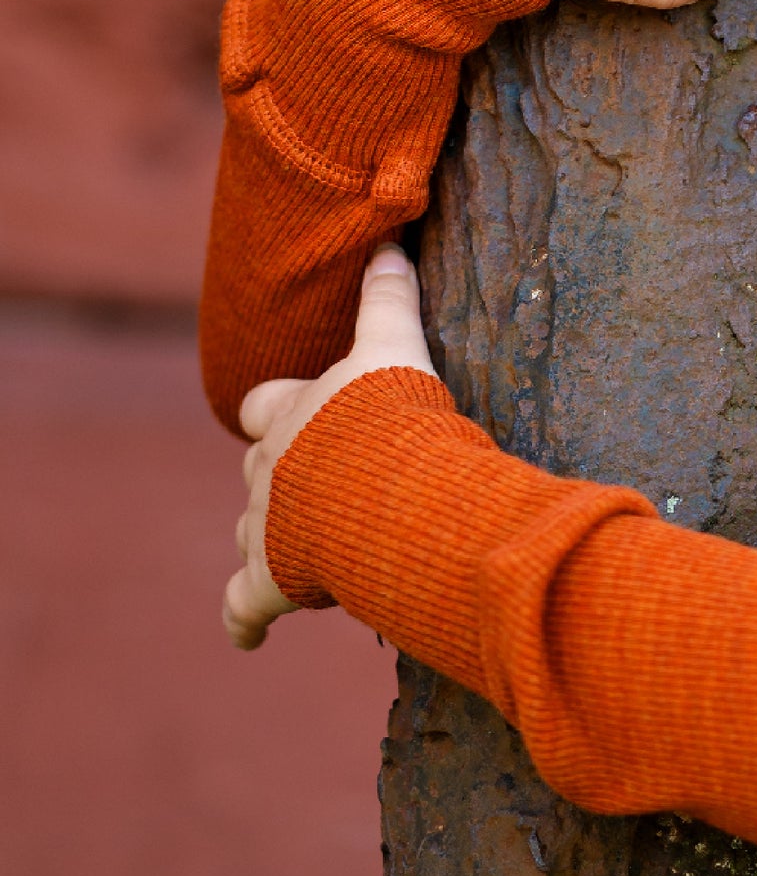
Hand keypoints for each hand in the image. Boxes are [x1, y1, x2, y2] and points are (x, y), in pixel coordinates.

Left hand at [224, 245, 438, 651]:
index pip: (267, 404)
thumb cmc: (390, 418)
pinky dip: (243, 621)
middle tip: (318, 486)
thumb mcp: (394, 348)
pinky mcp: (270, 578)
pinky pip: (244, 605)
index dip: (280, 410)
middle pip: (257, 467)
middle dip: (279, 475)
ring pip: (250, 529)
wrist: (381, 491)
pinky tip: (245, 635)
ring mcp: (266, 524)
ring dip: (266, 538)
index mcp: (294, 413)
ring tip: (294, 553)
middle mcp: (269, 467)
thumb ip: (390, 298)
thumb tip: (391, 240)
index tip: (289, 416)